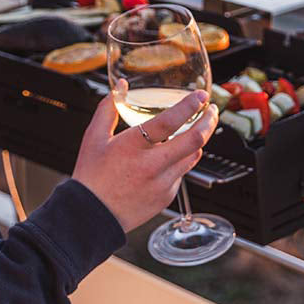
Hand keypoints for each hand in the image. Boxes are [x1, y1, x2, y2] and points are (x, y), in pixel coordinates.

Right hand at [72, 91, 217, 233]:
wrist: (93, 216)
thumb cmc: (91, 176)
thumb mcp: (94, 137)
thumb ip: (108, 108)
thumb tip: (121, 86)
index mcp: (133, 146)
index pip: (169, 121)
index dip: (189, 106)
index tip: (200, 96)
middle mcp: (152, 165)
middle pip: (194, 140)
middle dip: (209, 121)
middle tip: (212, 111)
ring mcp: (163, 183)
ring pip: (192, 156)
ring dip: (198, 140)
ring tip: (198, 128)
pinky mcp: (167, 196)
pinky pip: (181, 173)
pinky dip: (180, 161)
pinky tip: (170, 156)